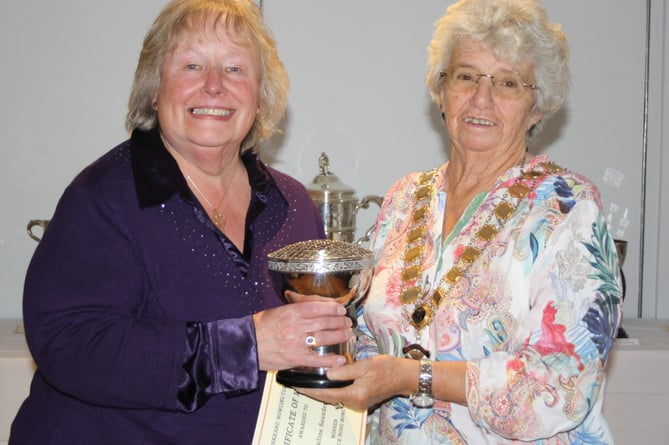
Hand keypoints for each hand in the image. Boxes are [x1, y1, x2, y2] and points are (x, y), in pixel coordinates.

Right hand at [253, 292, 352, 370]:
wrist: (246, 345)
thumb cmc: (261, 326)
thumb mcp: (278, 311)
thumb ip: (296, 307)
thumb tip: (316, 304)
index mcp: (290, 312)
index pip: (316, 308)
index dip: (331, 308)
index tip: (341, 309)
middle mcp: (295, 326)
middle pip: (323, 322)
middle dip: (339, 322)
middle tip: (348, 322)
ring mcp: (295, 343)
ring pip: (323, 338)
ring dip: (339, 336)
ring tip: (347, 335)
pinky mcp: (294, 359)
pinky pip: (316, 360)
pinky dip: (330, 360)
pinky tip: (340, 359)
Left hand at [296, 355, 416, 411]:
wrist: (405, 376)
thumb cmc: (388, 368)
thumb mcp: (365, 365)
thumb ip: (345, 370)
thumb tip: (327, 372)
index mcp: (355, 395)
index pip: (327, 394)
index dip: (311, 390)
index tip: (297, 385)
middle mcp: (355, 402)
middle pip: (328, 398)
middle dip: (313, 391)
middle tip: (298, 382)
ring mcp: (358, 401)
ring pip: (334, 396)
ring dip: (321, 390)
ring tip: (307, 380)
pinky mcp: (360, 397)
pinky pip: (341, 394)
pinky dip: (331, 389)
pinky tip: (324, 380)